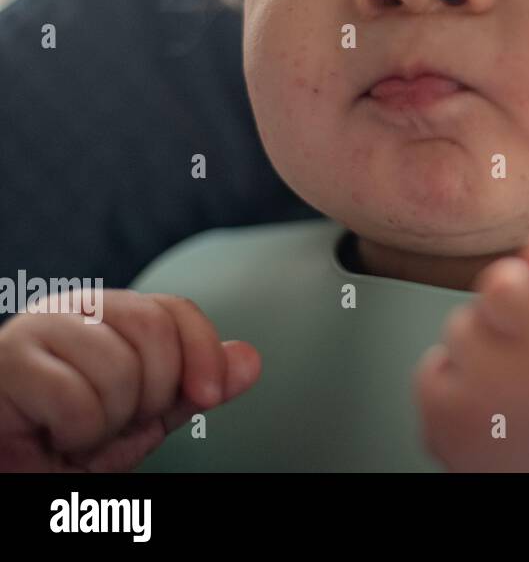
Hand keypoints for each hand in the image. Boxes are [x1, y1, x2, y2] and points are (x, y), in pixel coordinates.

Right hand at [0, 290, 259, 471]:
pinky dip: (76, 432)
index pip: (175, 309)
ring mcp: (33, 330)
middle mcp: (70, 309)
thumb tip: (250, 359)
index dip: (203, 351)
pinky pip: (76, 399)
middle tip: (118, 421)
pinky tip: (52, 435)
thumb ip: (193, 387)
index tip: (208, 396)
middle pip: (153, 329)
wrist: (12, 473)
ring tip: (79, 430)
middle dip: (153, 392)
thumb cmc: (67, 442)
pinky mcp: (5, 364)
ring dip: (110, 419)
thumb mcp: (144, 417)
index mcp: (106, 313)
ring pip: (118, 366)